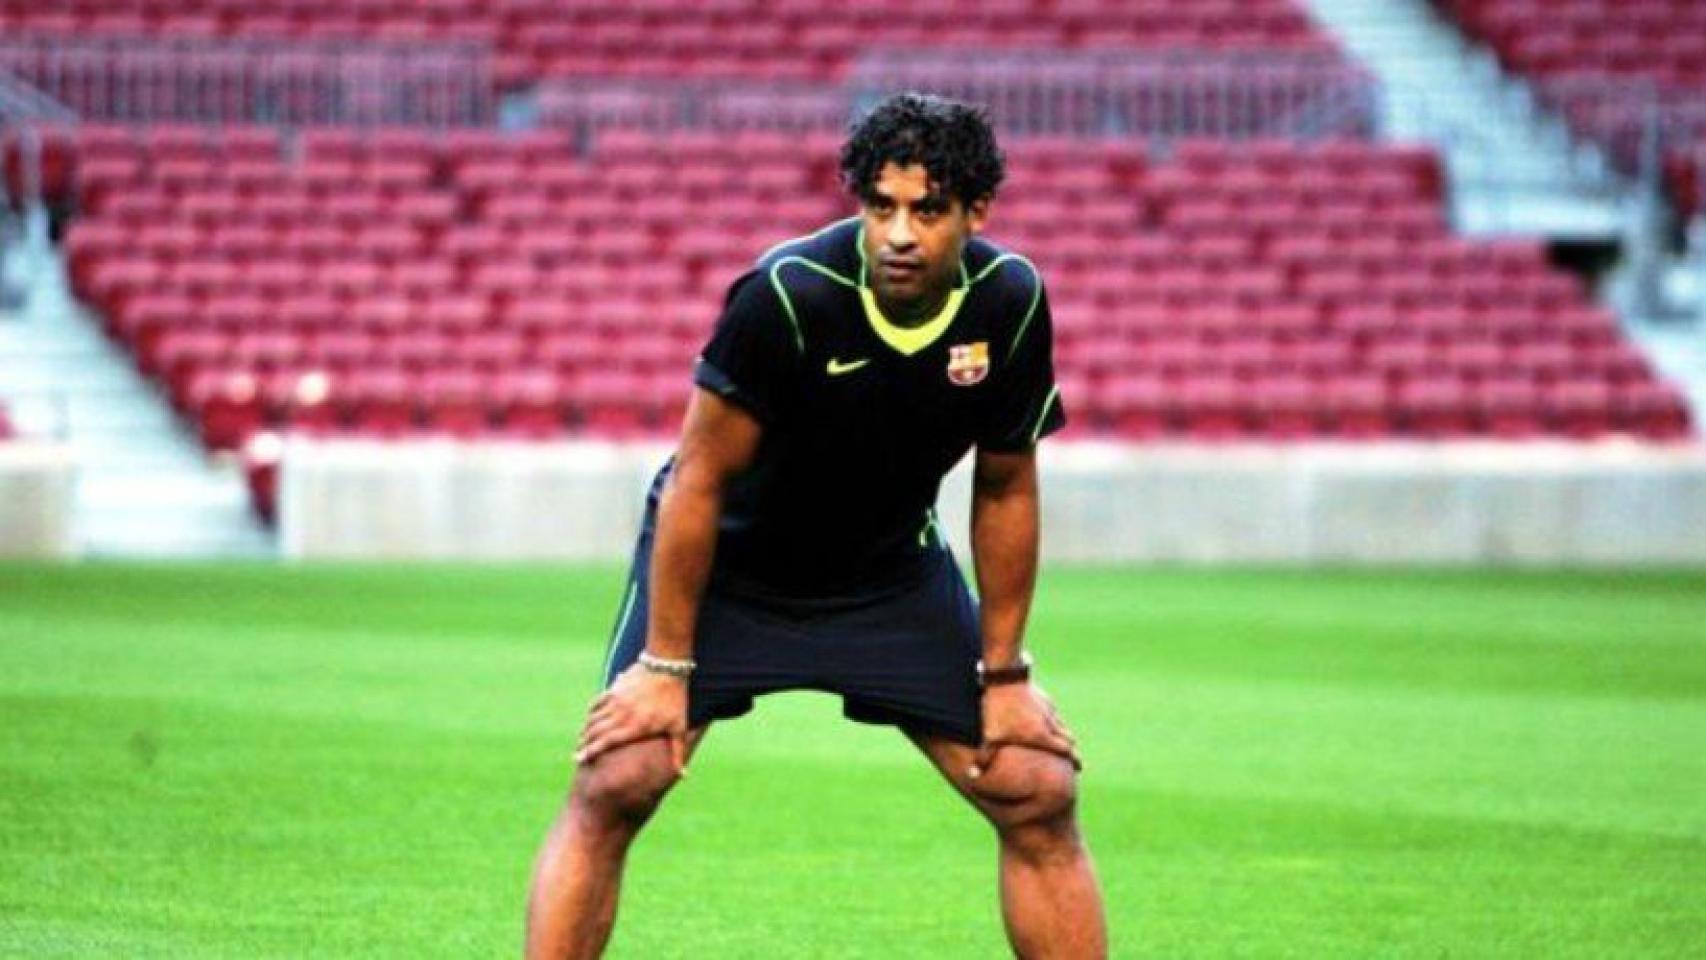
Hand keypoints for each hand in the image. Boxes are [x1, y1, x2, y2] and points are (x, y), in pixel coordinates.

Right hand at [575, 664, 689, 774]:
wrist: (667, 667)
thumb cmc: (675, 699)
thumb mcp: (678, 727)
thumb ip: (677, 752)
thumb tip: (683, 774)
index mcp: (635, 727)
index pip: (606, 742)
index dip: (591, 752)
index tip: (581, 760)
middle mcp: (621, 716)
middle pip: (595, 733)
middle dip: (583, 745)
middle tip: (576, 755)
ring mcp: (615, 701)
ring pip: (593, 719)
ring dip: (585, 731)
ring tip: (581, 741)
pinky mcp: (614, 690)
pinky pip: (597, 704)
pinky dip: (591, 713)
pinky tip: (588, 720)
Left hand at [971, 682, 1080, 778]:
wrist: (1004, 677)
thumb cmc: (998, 710)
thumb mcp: (990, 736)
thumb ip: (984, 757)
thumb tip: (972, 776)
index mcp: (1041, 735)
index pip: (1066, 750)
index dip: (1074, 760)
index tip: (1079, 767)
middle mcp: (1049, 723)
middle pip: (1069, 738)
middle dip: (1070, 748)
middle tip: (1071, 757)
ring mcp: (1047, 708)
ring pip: (1061, 724)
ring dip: (1062, 733)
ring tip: (1058, 741)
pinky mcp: (1043, 697)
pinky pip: (1053, 711)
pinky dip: (1052, 720)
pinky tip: (1044, 721)